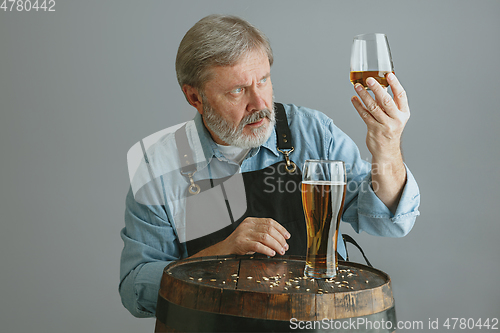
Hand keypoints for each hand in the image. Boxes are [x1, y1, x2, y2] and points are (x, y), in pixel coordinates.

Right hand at [221, 217, 290, 255]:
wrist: (224, 250)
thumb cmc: (239, 243)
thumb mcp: (250, 234)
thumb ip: (262, 233)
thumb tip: (280, 240)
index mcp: (251, 221)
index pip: (270, 221)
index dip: (281, 229)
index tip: (287, 236)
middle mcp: (247, 226)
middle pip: (269, 229)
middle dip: (280, 239)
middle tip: (285, 246)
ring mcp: (244, 234)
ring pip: (265, 237)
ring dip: (276, 245)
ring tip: (280, 251)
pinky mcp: (241, 243)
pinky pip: (257, 245)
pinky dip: (266, 249)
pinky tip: (271, 253)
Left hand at [351, 73, 409, 211]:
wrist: (387, 151)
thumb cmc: (390, 130)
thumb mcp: (394, 116)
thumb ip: (387, 102)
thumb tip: (378, 85)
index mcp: (403, 113)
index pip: (401, 95)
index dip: (395, 84)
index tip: (388, 74)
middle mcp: (396, 119)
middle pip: (386, 100)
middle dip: (376, 88)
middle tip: (368, 79)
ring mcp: (385, 125)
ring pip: (373, 107)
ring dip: (364, 96)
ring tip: (357, 87)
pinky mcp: (374, 130)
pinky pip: (365, 115)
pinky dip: (358, 106)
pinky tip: (354, 99)